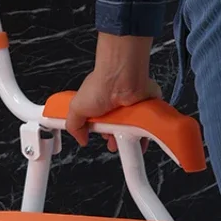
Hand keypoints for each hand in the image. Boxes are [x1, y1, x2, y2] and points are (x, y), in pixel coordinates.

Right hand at [66, 34, 161, 151]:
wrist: (121, 80)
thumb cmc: (101, 86)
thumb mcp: (76, 108)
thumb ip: (74, 126)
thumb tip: (80, 139)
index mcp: (98, 106)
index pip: (98, 126)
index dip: (99, 133)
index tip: (99, 137)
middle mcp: (114, 107)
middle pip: (115, 131)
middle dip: (114, 139)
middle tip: (112, 140)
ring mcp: (130, 108)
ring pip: (130, 131)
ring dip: (128, 138)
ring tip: (124, 134)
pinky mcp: (145, 107)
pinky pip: (146, 125)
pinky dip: (144, 134)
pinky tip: (138, 136)